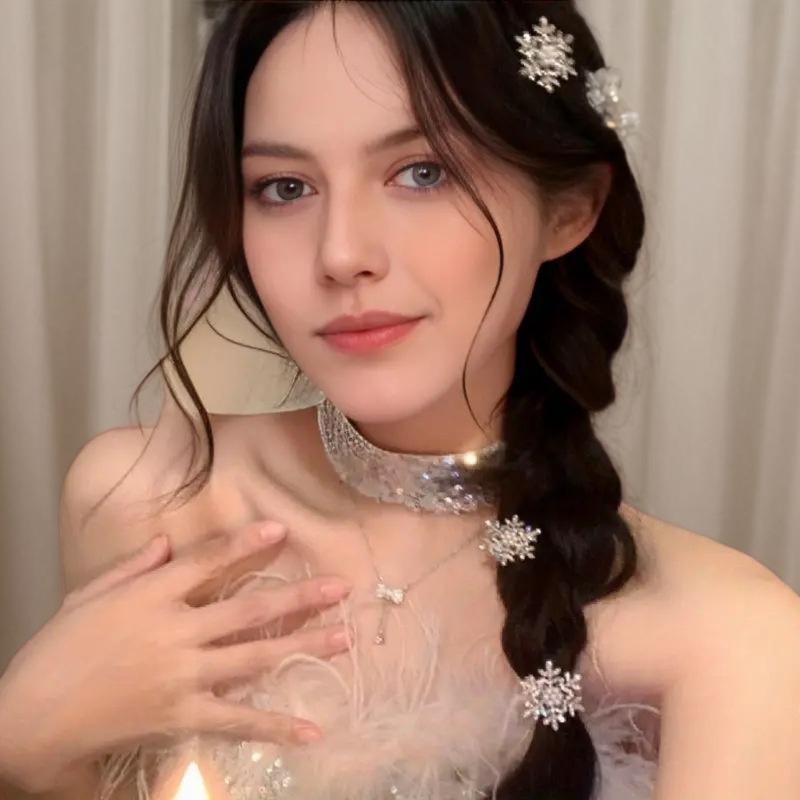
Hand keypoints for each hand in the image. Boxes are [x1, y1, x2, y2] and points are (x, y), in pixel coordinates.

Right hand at [0, 521, 352, 793]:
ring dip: (303, 646)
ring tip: (344, 638)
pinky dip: (275, 725)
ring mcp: (182, 675)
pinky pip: (237, 720)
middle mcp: (175, 631)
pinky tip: (311, 728)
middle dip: (299, 597)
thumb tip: (162, 542)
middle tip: (343, 587)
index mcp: (151, 596)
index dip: (245, 545)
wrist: (29, 720)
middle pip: (248, 609)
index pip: (207, 562)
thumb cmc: (55, 652)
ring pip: (254, 657)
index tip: (281, 530)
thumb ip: (129, 567)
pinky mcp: (181, 716)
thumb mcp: (86, 596)